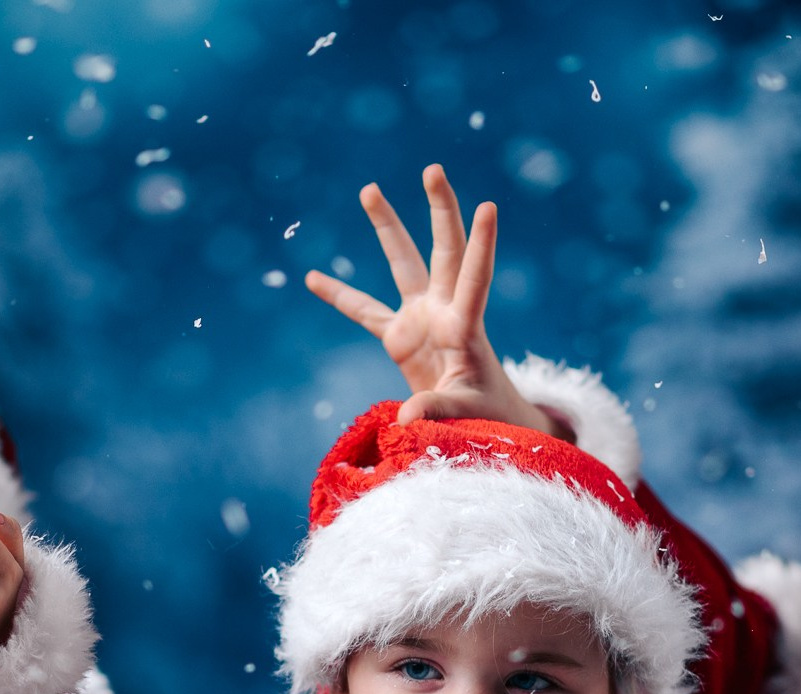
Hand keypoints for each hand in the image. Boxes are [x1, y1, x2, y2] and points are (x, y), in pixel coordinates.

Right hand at [305, 164, 562, 433]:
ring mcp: (420, 318)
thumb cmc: (487, 413)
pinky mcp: (399, 335)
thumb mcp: (466, 413)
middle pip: (442, 251)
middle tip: (433, 169)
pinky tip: (312, 278)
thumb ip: (438, 409)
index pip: (474, 278)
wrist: (484, 416)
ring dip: (387, 227)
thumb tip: (407, 418)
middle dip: (440, 211)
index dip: (481, 245)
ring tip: (369, 189)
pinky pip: (363, 311)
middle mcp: (443, 311)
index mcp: (465, 327)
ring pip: (403, 263)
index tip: (488, 207)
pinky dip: (339, 296)